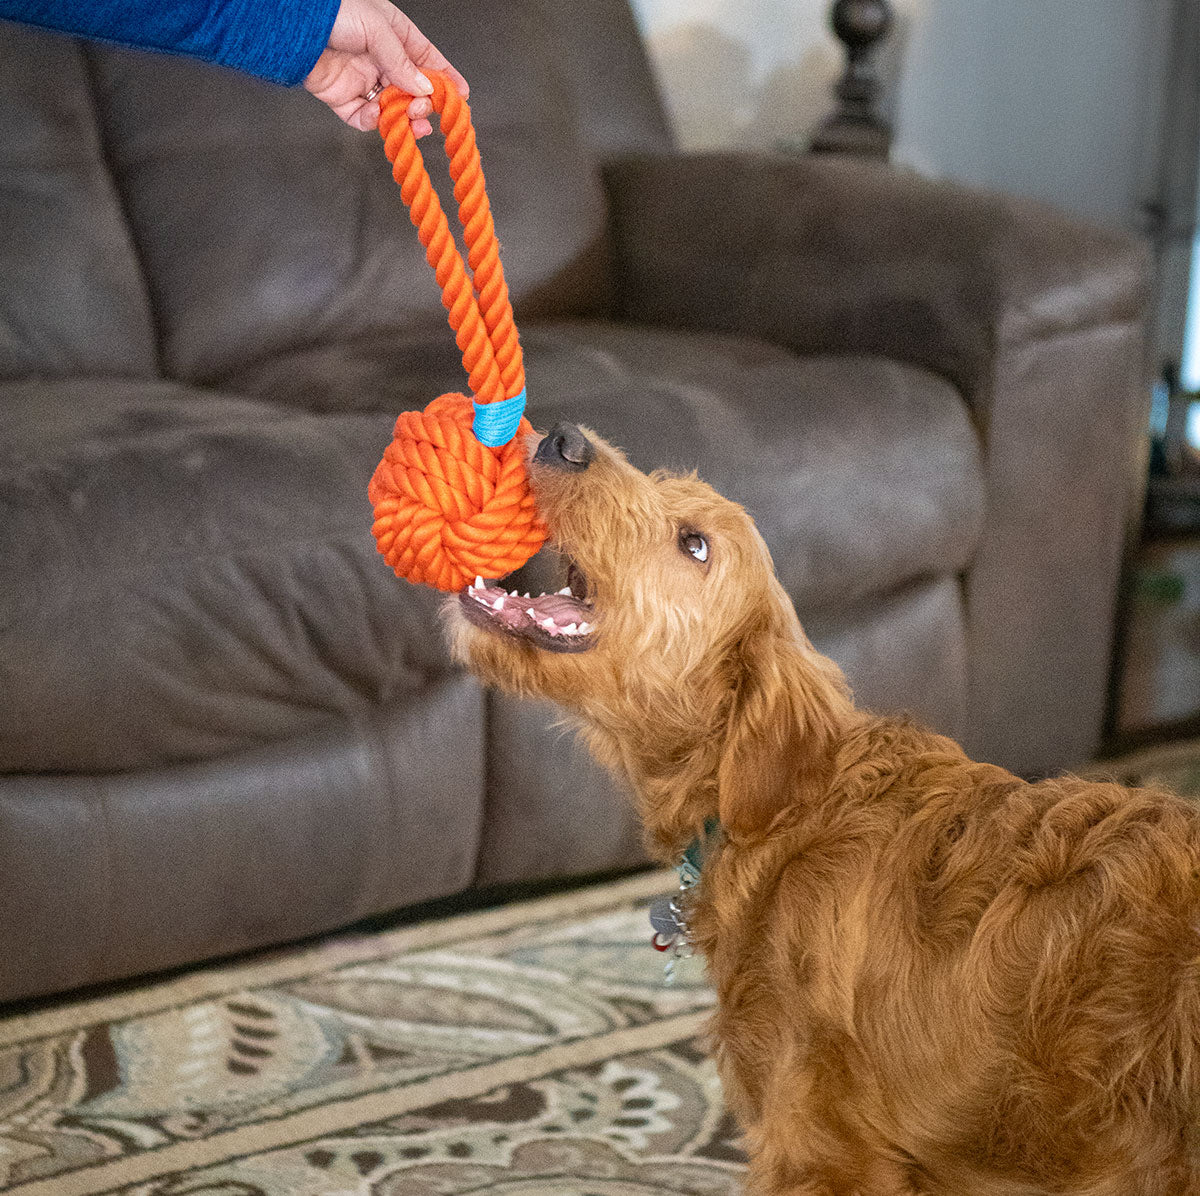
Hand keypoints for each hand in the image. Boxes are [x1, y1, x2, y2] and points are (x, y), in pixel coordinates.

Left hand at [303, 0, 468, 133]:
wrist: (293, 27)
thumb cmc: (333, 12)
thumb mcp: (377, 29)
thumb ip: (402, 61)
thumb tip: (425, 88)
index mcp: (393, 35)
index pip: (427, 59)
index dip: (445, 77)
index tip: (461, 96)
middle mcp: (381, 60)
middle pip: (413, 89)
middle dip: (423, 103)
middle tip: (422, 109)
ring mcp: (364, 81)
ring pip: (393, 108)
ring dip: (403, 118)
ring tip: (408, 121)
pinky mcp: (345, 99)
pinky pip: (365, 118)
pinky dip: (373, 121)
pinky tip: (375, 114)